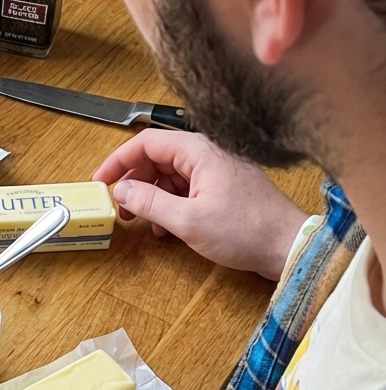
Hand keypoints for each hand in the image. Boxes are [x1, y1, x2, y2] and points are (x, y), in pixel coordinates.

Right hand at [93, 129, 308, 279]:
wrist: (288, 247)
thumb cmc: (245, 231)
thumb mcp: (188, 220)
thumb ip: (149, 203)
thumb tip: (121, 191)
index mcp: (200, 151)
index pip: (147, 143)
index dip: (118, 161)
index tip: (100, 181)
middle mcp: (208, 153)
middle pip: (157, 158)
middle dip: (133, 182)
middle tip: (116, 206)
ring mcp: (217, 170)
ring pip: (169, 175)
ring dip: (149, 196)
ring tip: (137, 221)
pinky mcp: (223, 187)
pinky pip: (185, 188)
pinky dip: (168, 204)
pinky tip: (163, 227)